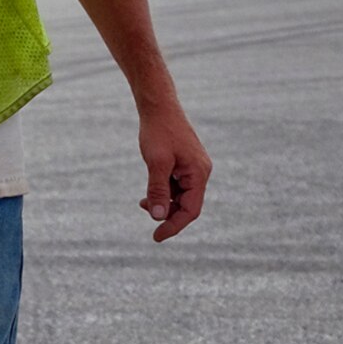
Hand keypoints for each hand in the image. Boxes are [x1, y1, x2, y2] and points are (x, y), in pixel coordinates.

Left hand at [139, 109, 211, 242]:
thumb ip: (157, 190)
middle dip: (167, 214)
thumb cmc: (158, 131)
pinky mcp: (184, 164)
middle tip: (147, 219)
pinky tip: (147, 194)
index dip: (174, 226)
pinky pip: (176, 186)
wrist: (158, 106)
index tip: (156, 237)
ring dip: (163, 203)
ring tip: (142, 203)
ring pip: (180, 196)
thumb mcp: (156, 163)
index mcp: (198, 173)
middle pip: (187, 205)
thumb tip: (157, 217)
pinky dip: (163, 192)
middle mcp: (200, 172)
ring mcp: (193, 168)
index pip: (190, 210)